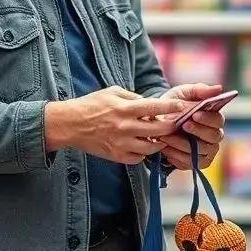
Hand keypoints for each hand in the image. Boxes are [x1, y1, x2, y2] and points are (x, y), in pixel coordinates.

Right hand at [44, 86, 185, 164]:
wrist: (70, 124)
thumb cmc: (91, 105)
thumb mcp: (112, 92)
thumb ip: (133, 97)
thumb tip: (149, 103)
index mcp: (125, 109)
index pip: (155, 108)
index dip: (171, 107)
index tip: (181, 106)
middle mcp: (125, 127)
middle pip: (159, 131)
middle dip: (171, 127)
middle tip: (175, 125)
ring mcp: (121, 144)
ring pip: (152, 148)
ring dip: (159, 142)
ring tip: (160, 137)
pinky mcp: (116, 156)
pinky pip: (139, 158)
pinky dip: (144, 153)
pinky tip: (143, 146)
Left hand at [158, 84, 226, 169]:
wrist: (156, 121)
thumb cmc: (174, 105)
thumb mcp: (183, 93)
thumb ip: (199, 89)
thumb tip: (218, 88)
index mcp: (214, 118)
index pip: (218, 120)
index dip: (208, 119)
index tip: (195, 114)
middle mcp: (214, 136)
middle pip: (214, 137)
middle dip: (198, 131)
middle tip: (184, 125)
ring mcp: (206, 151)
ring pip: (200, 151)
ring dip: (182, 143)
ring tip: (167, 136)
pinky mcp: (195, 163)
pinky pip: (189, 162)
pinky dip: (176, 155)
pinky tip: (165, 147)